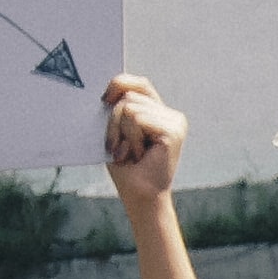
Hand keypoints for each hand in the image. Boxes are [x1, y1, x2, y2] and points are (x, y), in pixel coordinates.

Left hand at [100, 74, 185, 207]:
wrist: (139, 195)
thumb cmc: (125, 165)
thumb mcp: (117, 131)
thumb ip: (118, 108)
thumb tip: (105, 90)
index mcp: (158, 111)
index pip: (138, 83)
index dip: (118, 84)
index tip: (103, 100)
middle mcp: (170, 114)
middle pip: (129, 94)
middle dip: (113, 120)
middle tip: (119, 145)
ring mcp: (175, 121)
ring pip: (130, 107)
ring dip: (120, 133)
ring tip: (130, 152)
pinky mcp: (173, 131)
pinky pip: (137, 119)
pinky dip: (130, 138)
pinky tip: (138, 154)